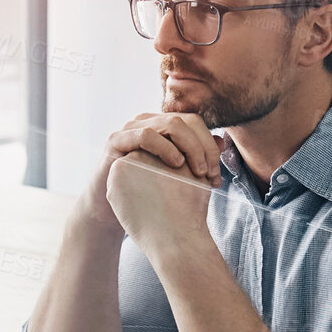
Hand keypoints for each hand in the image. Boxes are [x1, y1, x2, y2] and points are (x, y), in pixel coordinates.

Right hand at [76, 113, 221, 237]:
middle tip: (210, 175)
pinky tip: (177, 164)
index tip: (217, 177)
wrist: (109, 210)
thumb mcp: (175, 177)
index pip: (196, 124)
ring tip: (198, 172)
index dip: (210, 147)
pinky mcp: (116, 140)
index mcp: (163, 128)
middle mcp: (148, 122)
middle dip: (204, 148)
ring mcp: (131, 128)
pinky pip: (145, 135)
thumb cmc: (144, 193)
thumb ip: (196, 159)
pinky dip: (164, 147)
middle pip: (186, 121)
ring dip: (190, 146)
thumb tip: (223, 142)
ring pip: (169, 124)